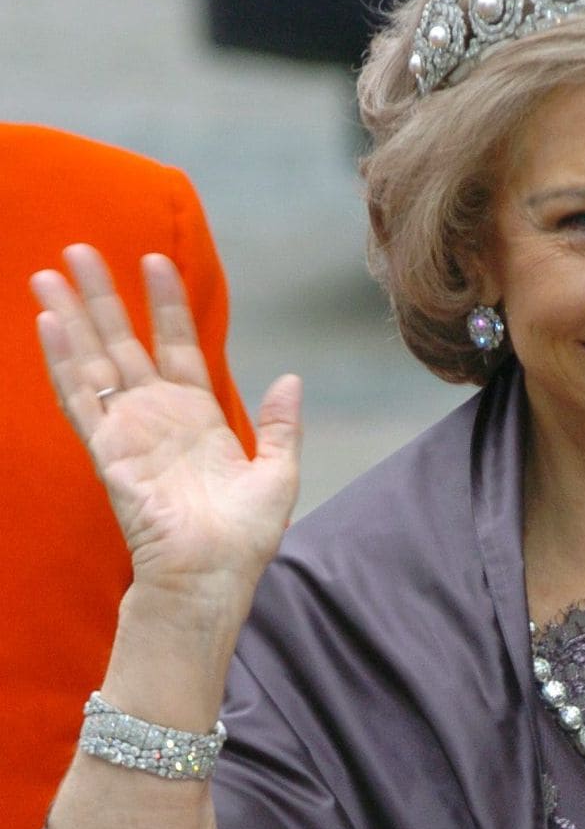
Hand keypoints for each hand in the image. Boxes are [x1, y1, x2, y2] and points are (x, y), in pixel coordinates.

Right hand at [31, 246, 301, 615]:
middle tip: (79, 249)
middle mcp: (157, 419)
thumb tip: (291, 379)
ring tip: (48, 271)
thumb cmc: (242, 540)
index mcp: (198, 419)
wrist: (210, 579)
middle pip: (123, 344)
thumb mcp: (278, 475)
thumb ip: (283, 427)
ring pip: (93, 362)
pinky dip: (63, 362)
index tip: (156, 260)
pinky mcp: (107, 453)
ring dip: (71, 317)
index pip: (177, 346)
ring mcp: (128, 433)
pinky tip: (48, 323)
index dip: (167, 305)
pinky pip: (80, 400)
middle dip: (102, 297)